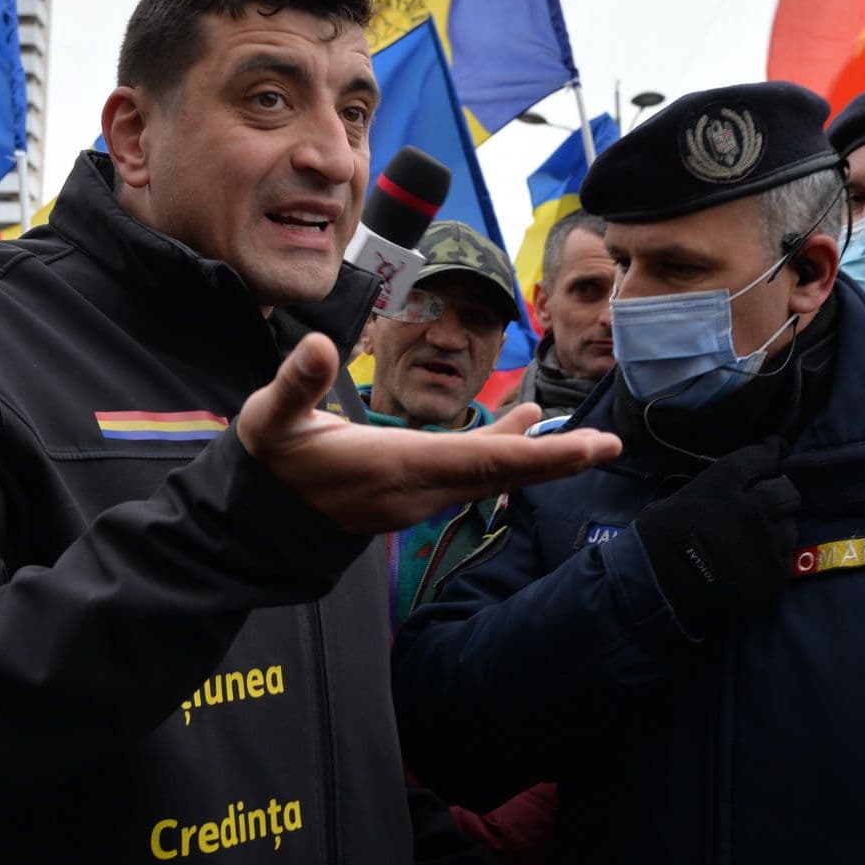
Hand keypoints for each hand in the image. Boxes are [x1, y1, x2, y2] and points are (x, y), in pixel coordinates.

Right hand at [235, 333, 620, 534]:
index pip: (485, 461)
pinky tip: (517, 429)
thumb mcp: (271, 418)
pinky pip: (469, 477)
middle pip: (501, 474)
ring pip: (487, 476)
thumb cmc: (267, 464)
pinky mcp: (410, 497)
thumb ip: (296, 382)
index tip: (592, 449)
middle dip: (557, 460)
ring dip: (533, 456)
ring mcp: (416, 498)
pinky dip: (501, 456)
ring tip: (578, 438)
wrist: (253, 522)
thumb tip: (316, 342)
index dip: (542, 453)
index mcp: (397, 466)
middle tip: (610, 445)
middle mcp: (417, 489)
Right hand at [631, 437, 799, 635]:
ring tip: (762, 534)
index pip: (759, 458)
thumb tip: (731, 487)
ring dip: (778, 526)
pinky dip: (774, 555)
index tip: (776, 448)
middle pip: (785, 491)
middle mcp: (750, 511)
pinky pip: (785, 558)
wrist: (654, 592)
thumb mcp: (676, 500)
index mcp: (721, 487)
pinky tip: (758, 559)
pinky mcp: (772, 577)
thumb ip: (710, 490)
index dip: (771, 451)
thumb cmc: (653, 542)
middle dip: (780, 490)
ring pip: (790, 527)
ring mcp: (764, 545)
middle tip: (771, 496)